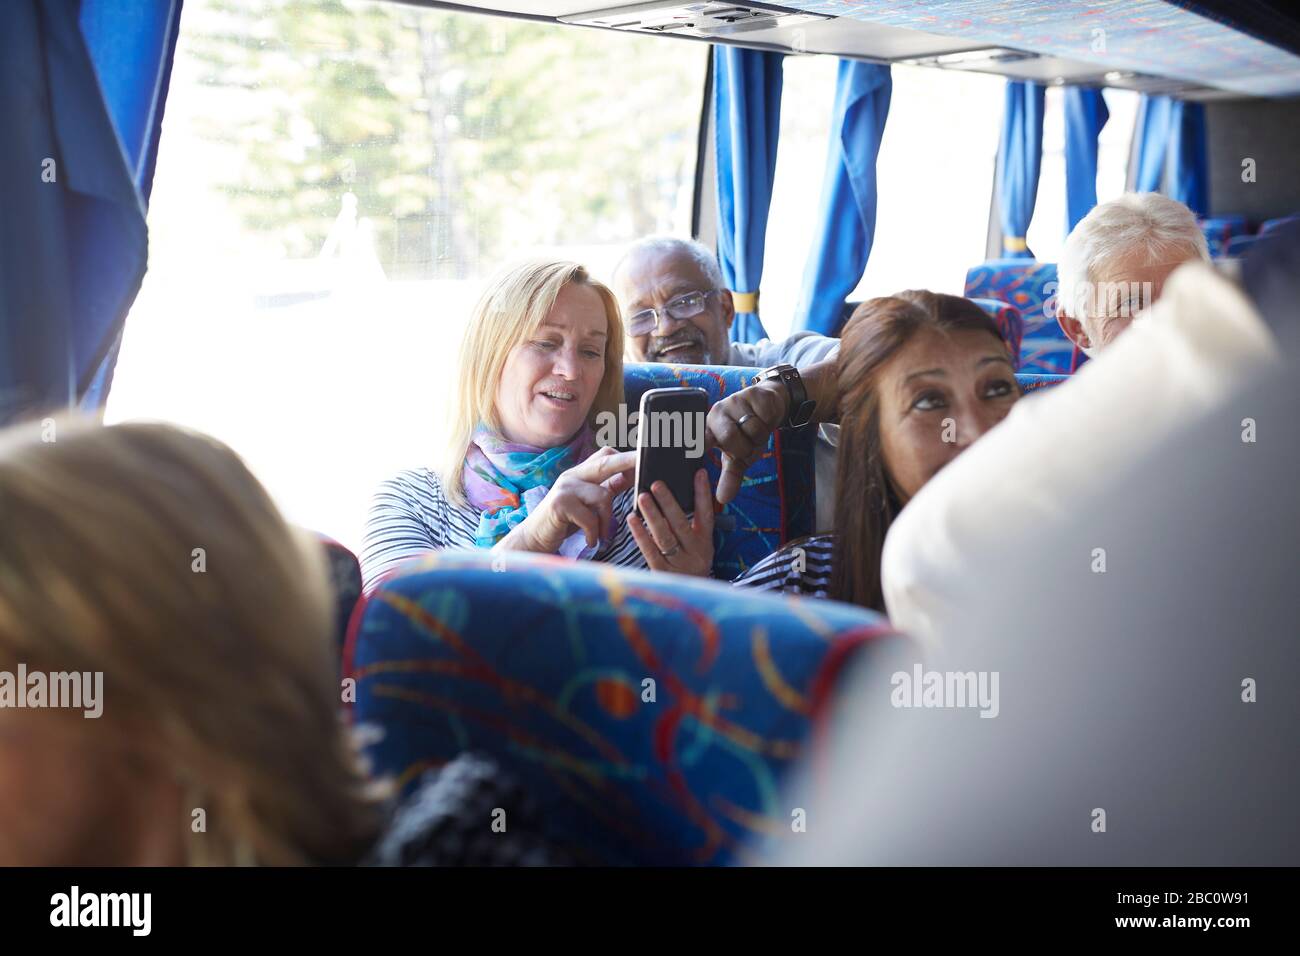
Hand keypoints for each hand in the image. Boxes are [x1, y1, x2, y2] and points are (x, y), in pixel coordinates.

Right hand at [497, 446, 635, 553]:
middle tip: (645, 462)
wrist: (534, 540)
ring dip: (607, 521)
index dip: (626, 455)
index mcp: (581, 473)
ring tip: (602, 536)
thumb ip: (607, 489)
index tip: (645, 454)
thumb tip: (632, 476)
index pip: (606, 455)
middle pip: (606, 461)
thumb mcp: (589, 504)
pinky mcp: (560, 504)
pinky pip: (590, 517)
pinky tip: (590, 541)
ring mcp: (565, 488)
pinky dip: (594, 533)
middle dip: (628, 461)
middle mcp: (573, 475)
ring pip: (603, 496)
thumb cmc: (565, 522)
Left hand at [626, 468, 714, 576]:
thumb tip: (673, 496)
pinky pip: (650, 551)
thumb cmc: (690, 565)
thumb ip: (690, 525)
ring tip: (642, 497)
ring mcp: (679, 564)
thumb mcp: (698, 547)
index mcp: (705, 542)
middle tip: (656, 484)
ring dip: (652, 515)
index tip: (699, 473)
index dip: (703, 494)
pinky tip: (632, 519)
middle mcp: (695, 553)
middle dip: (669, 502)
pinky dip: (641, 535)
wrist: (693, 602)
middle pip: (681, 524)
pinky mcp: (662, 574)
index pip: (706, 514)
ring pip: (664, 536)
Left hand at [705, 380, 786, 504]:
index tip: (689, 451)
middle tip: (748, 445)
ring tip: (756, 430)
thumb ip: (730, 477)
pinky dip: (769, 422)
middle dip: (745, 448)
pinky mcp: (751, 394)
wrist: (770, 406)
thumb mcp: (739, 457)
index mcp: (708, 430)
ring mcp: (733, 402)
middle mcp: (716, 414)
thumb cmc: (748, 434)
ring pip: (751, 429)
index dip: (694, 445)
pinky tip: (764, 417)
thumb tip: (723, 499)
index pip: (698, 440)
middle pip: (730, 439)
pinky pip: (764, 417)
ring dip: (759, 436)